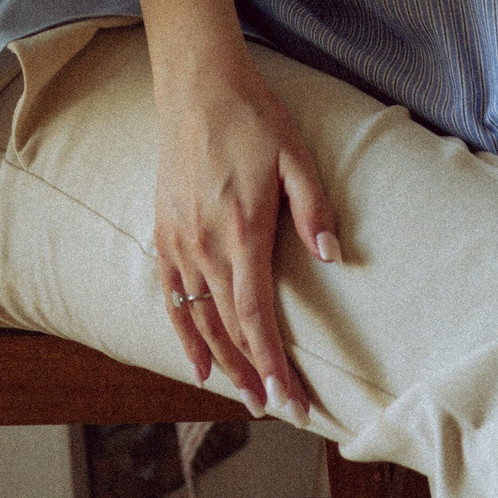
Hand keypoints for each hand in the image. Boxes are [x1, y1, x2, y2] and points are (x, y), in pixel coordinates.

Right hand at [151, 36, 337, 421]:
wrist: (196, 87)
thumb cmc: (253, 118)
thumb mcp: (295, 155)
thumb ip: (313, 207)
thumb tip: (333, 255)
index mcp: (241, 228)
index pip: (255, 313)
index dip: (272, 361)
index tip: (289, 399)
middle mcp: (204, 243)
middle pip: (228, 326)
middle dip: (255, 374)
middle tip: (277, 410)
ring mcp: (179, 240)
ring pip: (199, 318)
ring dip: (224, 362)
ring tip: (247, 397)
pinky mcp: (164, 232)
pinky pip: (171, 296)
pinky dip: (184, 334)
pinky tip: (199, 364)